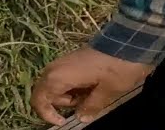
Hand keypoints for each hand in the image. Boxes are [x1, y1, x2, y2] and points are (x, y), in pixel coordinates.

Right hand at [30, 47, 154, 124]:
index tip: (64, 122)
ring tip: (91, 96)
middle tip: (83, 106)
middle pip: (45, 93)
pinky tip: (89, 88)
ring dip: (68, 97)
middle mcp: (54, 69)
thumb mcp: (107, 92)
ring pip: (54, 87)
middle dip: (61, 105)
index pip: (39, 100)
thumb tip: (81, 117)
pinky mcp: (69, 61)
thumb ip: (91, 106)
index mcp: (58, 77)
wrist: (125, 42)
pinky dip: (71, 88)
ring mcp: (61, 64)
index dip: (47, 115)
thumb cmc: (116, 68)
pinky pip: (62, 79)